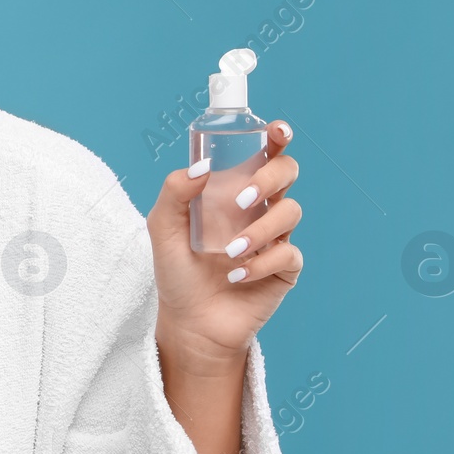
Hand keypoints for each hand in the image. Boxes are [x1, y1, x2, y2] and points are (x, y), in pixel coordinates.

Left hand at [146, 120, 303, 372]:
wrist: (189, 323)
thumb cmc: (178, 272)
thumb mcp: (162, 228)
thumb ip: (175, 191)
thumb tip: (203, 166)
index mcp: (233, 190)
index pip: (262, 153)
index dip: (276, 137)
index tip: (276, 131)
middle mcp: (258, 208)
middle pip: (286, 172)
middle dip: (271, 177)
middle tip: (243, 199)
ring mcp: (275, 237)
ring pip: (290, 211)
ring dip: (260, 229)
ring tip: (230, 252)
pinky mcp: (285, 268)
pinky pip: (288, 254)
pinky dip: (261, 263)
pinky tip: (237, 275)